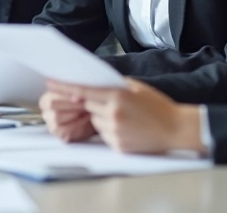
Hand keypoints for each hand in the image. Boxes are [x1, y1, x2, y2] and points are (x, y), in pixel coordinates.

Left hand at [49, 78, 203, 153]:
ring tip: (125, 118)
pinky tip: (128, 128)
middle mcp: (113, 114)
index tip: (50, 82)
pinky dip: (109, 130)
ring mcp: (114, 131)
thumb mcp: (137, 88)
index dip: (65, 87)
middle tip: (112, 103)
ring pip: (95, 121)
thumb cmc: (159, 107)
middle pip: (88, 106)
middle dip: (94, 104)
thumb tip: (94, 83)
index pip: (83, 91)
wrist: (176, 130)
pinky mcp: (117, 145)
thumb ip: (114, 85)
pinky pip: (103, 135)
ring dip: (102, 118)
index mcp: (118, 97)